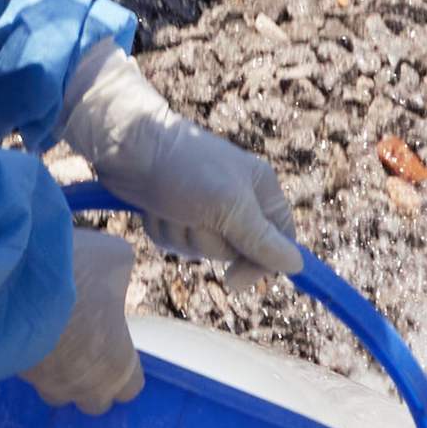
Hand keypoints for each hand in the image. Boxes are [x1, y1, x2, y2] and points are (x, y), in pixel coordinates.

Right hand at [21, 224, 144, 412]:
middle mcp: (80, 384)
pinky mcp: (10, 370)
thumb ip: (119, 274)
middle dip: (90, 380)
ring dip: (57, 372)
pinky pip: (26, 371)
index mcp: (115, 365)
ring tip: (52, 338)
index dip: (124, 370)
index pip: (130, 390)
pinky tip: (27, 328)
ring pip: (54, 389)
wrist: (13, 280)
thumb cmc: (77, 275)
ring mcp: (43, 381)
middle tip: (85, 347)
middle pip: (91, 402)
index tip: (117, 346)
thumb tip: (113, 272)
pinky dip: (29, 355)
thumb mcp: (114, 258)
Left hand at [63, 48, 301, 275]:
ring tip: (172, 205)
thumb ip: (262, 240)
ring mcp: (204, 208)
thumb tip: (296, 265)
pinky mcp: (175, 212)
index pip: (279, 241)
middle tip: (195, 214)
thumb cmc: (185, 169)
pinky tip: (155, 207)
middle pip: (234, 252)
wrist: (131, 147)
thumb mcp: (230, 207)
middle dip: (207, 240)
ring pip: (199, 250)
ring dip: (180, 234)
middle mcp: (236, 200)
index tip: (233, 280)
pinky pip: (174, 243)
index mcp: (261, 191)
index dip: (259, 264)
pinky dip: (162, 230)